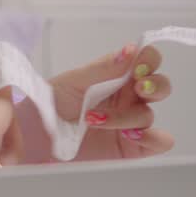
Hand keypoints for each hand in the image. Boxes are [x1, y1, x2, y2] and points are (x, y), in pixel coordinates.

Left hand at [44, 43, 175, 160]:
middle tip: (139, 86)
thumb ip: (103, 68)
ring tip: (95, 119)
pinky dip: (153, 138)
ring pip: (149, 114)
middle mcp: (126, 98)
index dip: (148, 59)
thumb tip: (131, 49)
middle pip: (160, 85)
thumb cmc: (50, 105)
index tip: (138, 65)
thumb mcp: (72, 81)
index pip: (144, 60)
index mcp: (115, 76)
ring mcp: (130, 122)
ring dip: (126, 116)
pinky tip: (130, 135)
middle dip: (155, 84)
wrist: (36, 138)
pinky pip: (158, 141)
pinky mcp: (132, 147)